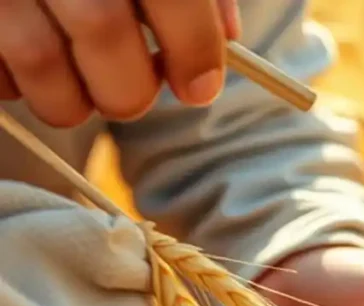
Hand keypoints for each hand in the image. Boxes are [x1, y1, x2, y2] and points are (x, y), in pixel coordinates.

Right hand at [0, 0, 240, 126]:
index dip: (194, 51)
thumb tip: (227, 35)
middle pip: (102, 32)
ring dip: (70, 101)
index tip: (199, 87)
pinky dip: (16, 85)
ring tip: (81, 88)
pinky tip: (29, 66)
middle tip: (133, 95)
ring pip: (38, 59)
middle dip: (129, 90)